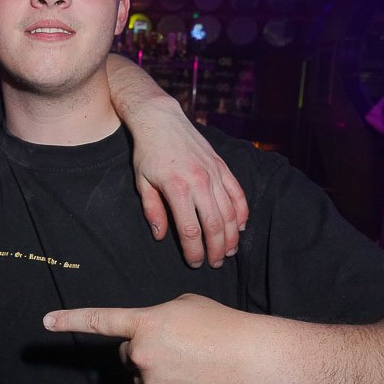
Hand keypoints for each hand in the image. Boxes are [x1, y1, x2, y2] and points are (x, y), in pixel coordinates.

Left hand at [43, 294, 279, 383]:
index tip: (46, 321)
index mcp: (145, 325)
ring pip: (143, 383)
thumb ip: (155, 319)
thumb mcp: (185, 306)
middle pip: (128, 357)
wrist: (259, 360)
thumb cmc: (226, 327)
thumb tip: (147, 337)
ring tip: (196, 368)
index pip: (100, 321)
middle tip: (181, 350)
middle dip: (146, 353)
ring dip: (160, 377)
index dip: (70, 321)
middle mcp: (142, 356)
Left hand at [132, 96, 247, 267]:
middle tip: (214, 263)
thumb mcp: (141, 182)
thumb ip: (152, 210)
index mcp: (177, 189)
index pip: (190, 230)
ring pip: (230, 213)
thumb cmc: (147, 152)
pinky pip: (238, 194)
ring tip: (228, 251)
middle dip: (216, 249)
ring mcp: (214, 173)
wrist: (161, 120)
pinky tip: (240, 227)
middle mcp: (200, 182)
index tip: (195, 263)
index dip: (194, 251)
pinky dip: (241, 213)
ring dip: (231, 236)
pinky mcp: (222, 166)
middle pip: (215, 225)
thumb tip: (161, 235)